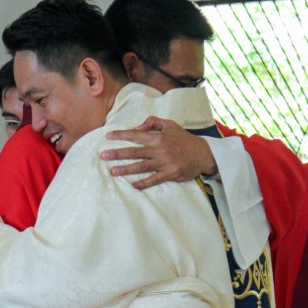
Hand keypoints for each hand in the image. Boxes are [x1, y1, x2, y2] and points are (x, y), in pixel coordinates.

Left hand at [102, 116, 217, 189]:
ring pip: (141, 166)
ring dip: (126, 169)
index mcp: (158, 137)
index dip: (121, 135)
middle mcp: (159, 149)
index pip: (135, 135)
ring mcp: (164, 162)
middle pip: (134, 152)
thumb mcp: (170, 125)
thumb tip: (138, 126)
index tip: (107, 136)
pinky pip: (154, 179)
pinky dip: (143, 183)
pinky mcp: (170, 174)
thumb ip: (153, 122)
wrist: (203, 153)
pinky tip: (133, 186)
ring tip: (113, 172)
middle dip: (118, 153)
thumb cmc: (184, 139)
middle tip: (103, 156)